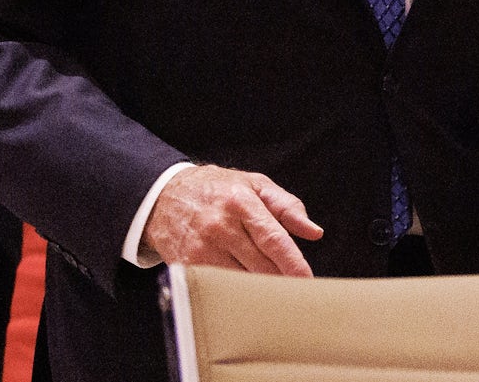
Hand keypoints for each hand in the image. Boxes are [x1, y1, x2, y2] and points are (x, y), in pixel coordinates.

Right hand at [142, 164, 322, 275]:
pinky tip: (248, 292)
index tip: (307, 279)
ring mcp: (200, 248)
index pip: (273, 239)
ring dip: (260, 289)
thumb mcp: (255, 185)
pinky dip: (235, 291)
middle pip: (258, 264)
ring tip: (275, 292)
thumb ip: (288, 207)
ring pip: (239, 279)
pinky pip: (218, 286)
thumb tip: (314, 232)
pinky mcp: (186, 266)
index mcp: (241, 202)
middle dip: (280, 280)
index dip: (292, 262)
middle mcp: (220, 226)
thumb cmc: (218, 189)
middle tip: (296, 290)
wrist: (164, 196)